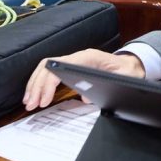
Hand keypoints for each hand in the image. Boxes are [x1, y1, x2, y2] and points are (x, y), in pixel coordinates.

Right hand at [23, 48, 143, 110]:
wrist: (131, 66)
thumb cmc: (128, 72)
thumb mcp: (125, 78)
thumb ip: (110, 85)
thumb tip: (87, 97)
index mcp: (89, 57)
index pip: (61, 66)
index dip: (49, 83)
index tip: (44, 100)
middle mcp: (78, 56)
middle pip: (48, 66)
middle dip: (37, 85)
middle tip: (31, 104)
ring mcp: (73, 60)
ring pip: (46, 68)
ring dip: (35, 84)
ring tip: (29, 102)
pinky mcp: (71, 67)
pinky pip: (50, 72)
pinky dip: (40, 83)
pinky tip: (36, 96)